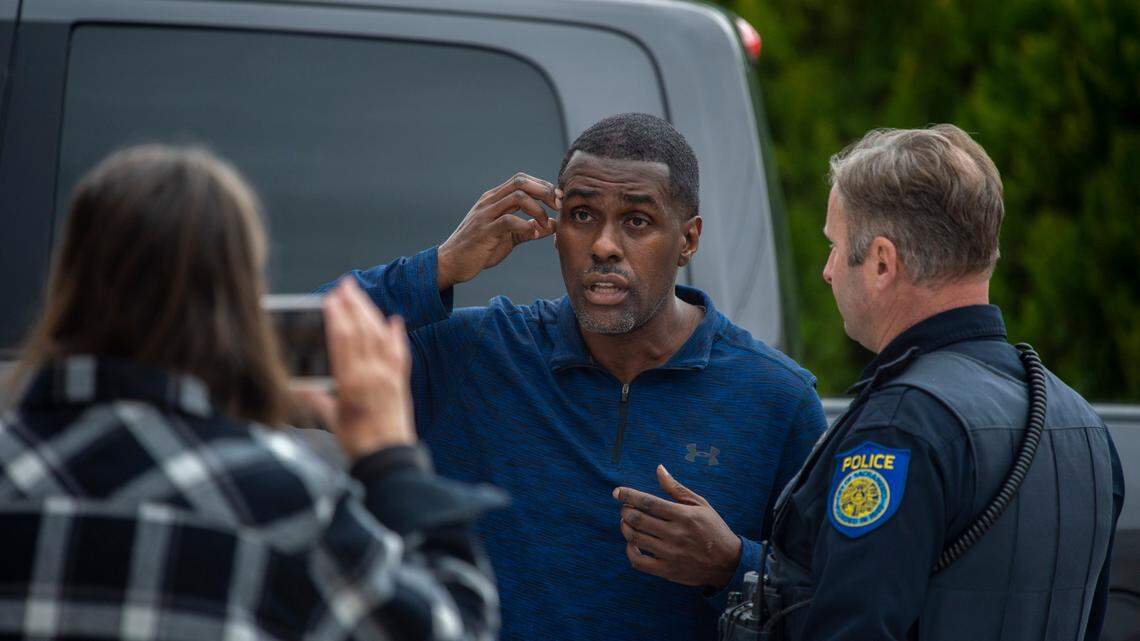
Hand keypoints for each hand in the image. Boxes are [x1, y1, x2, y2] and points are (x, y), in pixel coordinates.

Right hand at [296, 279, 415, 458]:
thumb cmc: (356, 441)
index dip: (337, 317)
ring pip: (380, 337)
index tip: (332, 298)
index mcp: (351, 382)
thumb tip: (299, 387)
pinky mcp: (400, 382)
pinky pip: (400, 353)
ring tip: (361, 296)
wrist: (388, 455)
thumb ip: (317, 400)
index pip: (343, 341)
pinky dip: (397, 335)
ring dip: (371, 313)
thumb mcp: (332, 420)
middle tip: (346, 285)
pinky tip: (394, 320)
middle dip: (353, 305)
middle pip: (362, 332)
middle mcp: (372, 374)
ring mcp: (388, 376)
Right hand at [436, 172, 561, 289]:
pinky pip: (509, 220)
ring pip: (518, 197)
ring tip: (545, 224)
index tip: (558, 200)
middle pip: (522, 182)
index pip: (522, 180)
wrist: (451, 263)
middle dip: (545, 191)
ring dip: (538, 210)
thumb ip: (528, 229)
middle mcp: (489, 201)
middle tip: (558, 207)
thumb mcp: (508, 237)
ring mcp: (485, 214)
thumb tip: (553, 226)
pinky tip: (533, 235)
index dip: (543, 186)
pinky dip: (526, 226)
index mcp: (494, 198)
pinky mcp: (484, 231)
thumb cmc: (479, 249)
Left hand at [613, 465, 741, 588]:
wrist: (728, 563)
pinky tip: (632, 543)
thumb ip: (676, 488)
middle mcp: (675, 534)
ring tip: (627, 522)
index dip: (628, 495)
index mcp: (683, 515)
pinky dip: (630, 550)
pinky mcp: (667, 570)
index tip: (617, 492)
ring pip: (635, 538)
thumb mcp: (700, 504)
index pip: (648, 502)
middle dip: (625, 510)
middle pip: (637, 519)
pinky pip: (638, 561)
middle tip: (625, 508)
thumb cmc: (713, 529)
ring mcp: (670, 554)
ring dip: (625, 527)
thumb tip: (659, 469)